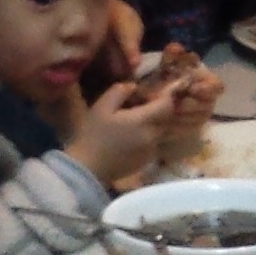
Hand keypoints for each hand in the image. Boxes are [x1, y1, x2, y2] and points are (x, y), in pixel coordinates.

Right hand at [62, 65, 217, 192]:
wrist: (88, 168)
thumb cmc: (92, 135)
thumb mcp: (102, 107)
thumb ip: (120, 91)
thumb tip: (134, 86)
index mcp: (143, 121)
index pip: (167, 105)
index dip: (163, 96)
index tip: (151, 94)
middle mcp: (153, 136)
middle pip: (166, 118)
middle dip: (158, 110)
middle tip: (141, 105)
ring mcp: (151, 150)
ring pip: (160, 131)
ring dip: (153, 124)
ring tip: (135, 122)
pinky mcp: (147, 161)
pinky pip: (154, 144)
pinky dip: (148, 137)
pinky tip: (131, 137)